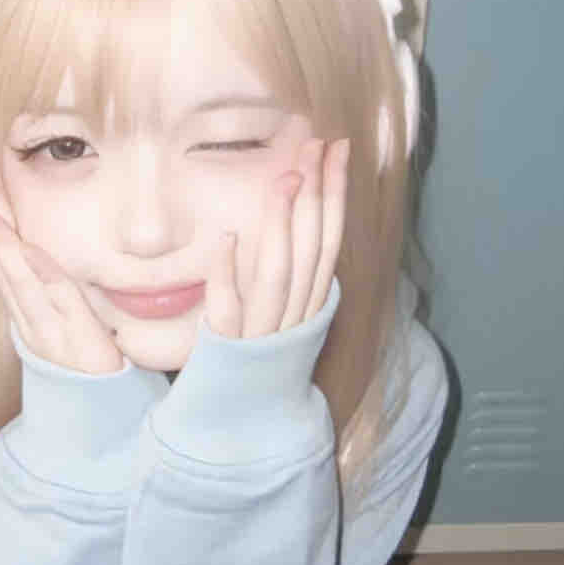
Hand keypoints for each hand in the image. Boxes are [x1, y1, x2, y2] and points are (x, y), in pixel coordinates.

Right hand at [0, 145, 124, 375]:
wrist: (98, 422)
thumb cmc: (89, 367)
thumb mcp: (68, 321)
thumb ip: (56, 289)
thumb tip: (45, 253)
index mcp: (28, 304)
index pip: (0, 246)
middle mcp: (30, 314)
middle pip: (0, 251)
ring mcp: (48, 330)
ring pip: (17, 274)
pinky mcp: (75, 345)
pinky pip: (57, 303)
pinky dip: (41, 274)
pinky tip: (28, 249)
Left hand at [205, 137, 350, 338]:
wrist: (244, 418)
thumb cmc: (261, 356)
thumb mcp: (288, 312)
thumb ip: (299, 272)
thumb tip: (307, 215)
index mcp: (312, 304)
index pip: (330, 240)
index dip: (335, 193)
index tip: (335, 148)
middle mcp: (296, 318)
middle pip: (312, 249)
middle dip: (316, 194)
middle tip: (313, 145)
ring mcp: (264, 335)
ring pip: (279, 274)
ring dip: (281, 224)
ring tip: (282, 180)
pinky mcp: (230, 351)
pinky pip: (230, 309)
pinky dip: (228, 274)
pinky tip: (228, 239)